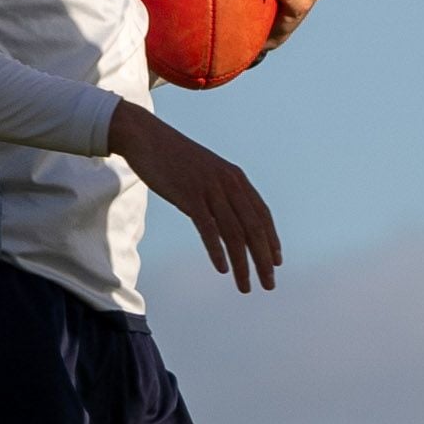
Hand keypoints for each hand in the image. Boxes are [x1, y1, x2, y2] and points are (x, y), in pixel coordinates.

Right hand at [109, 106, 279, 291]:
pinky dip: (217, 250)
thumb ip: (219, 198)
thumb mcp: (205, 176)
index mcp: (236, 178)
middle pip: (254, 228)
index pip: (262, 214)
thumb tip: (225, 227)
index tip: (276, 262)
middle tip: (269, 284)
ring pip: (234, 232)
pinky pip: (207, 227)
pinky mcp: (189, 195)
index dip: (272, 239)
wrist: (147, 137)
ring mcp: (209, 189)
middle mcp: (229, 183)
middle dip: (264, 259)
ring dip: (242, 263)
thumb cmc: (175, 159)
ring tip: (246, 286)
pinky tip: (222, 269)